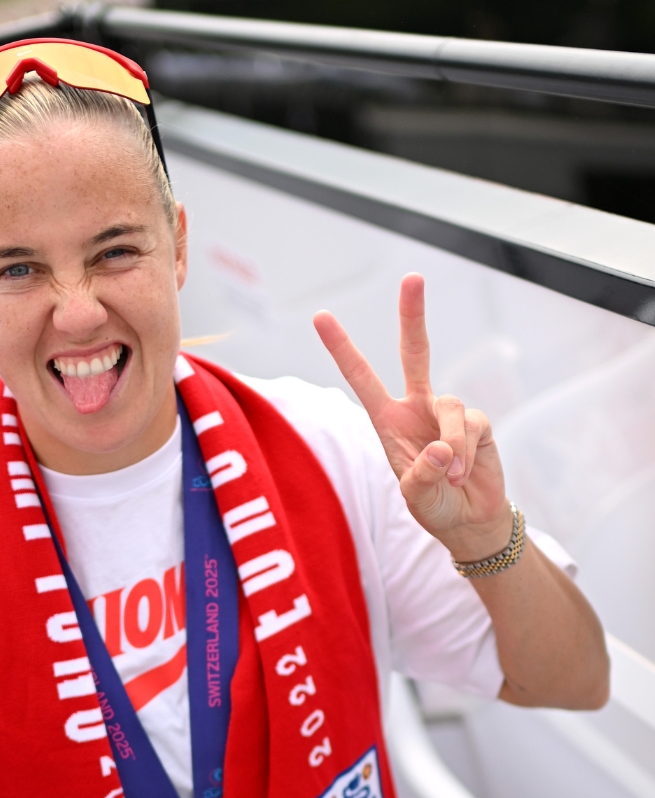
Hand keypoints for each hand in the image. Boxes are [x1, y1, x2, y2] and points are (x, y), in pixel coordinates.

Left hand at [314, 274, 511, 560]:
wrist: (468, 520)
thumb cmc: (432, 506)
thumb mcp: (415, 496)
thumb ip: (423, 475)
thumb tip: (441, 447)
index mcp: (386, 420)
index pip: (361, 377)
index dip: (342, 347)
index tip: (320, 316)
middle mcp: (416, 407)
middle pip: (416, 352)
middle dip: (413, 315)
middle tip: (413, 277)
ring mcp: (447, 412)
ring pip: (451, 407)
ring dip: (451, 446)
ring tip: (450, 477)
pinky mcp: (477, 422)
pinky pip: (472, 426)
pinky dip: (466, 452)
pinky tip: (463, 474)